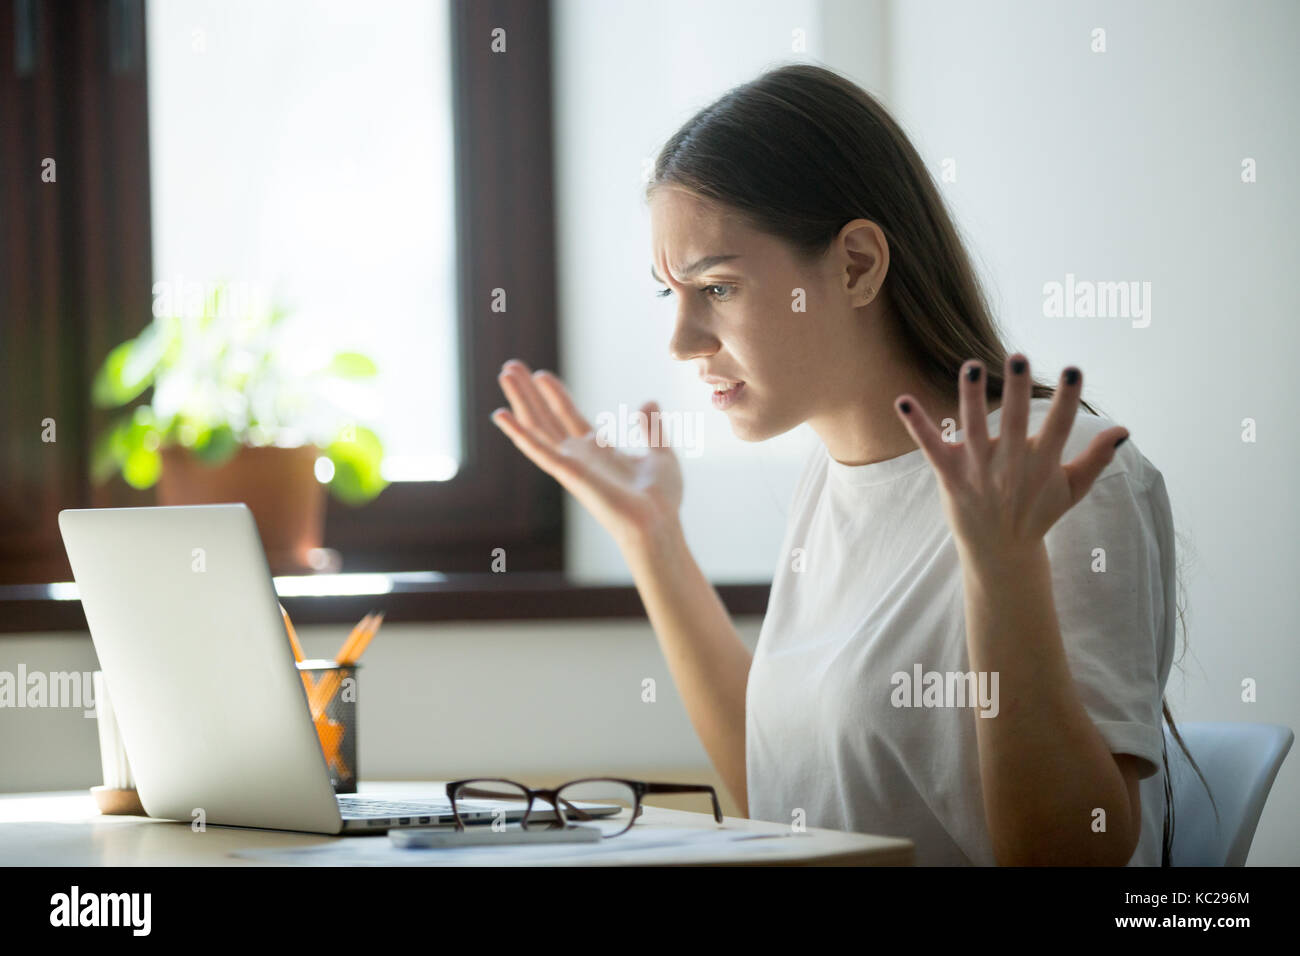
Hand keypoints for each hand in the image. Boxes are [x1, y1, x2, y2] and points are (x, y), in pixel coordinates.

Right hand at [492, 360, 683, 551]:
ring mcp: (571, 465)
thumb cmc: (661, 499)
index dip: (554, 395)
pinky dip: (518, 432)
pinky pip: (538, 450)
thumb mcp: (661, 453)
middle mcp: (579, 457)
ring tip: (505, 373)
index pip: (568, 416)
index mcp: (598, 451)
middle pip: (545, 418)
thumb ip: (652, 428)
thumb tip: (648, 401)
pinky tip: (500, 415)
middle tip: (509, 367)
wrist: (658, 523)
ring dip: (519, 400)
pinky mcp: (568, 473)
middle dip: (527, 393)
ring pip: (537, 427)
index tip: (541, 374)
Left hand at [892, 354, 1128, 564]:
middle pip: (1016, 422)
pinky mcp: (950, 475)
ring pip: (974, 427)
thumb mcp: (1072, 489)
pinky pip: (931, 446)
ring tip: (971, 366)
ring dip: (972, 397)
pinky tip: (902, 400)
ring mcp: (978, 470)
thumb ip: (1096, 458)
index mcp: (1043, 464)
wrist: (1000, 553)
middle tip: (1017, 356)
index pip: (1060, 427)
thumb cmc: (1037, 514)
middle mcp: (1011, 465)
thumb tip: (1124, 430)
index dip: (1067, 400)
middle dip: (1017, 390)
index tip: (1073, 371)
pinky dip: (917, 425)